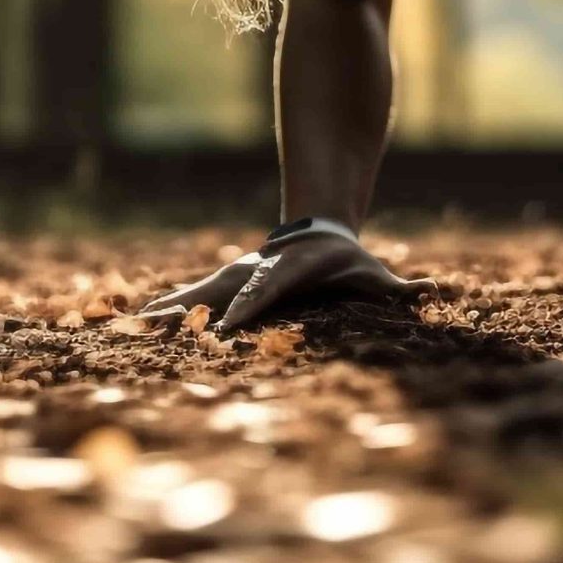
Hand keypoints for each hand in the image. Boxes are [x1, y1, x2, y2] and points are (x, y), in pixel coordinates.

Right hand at [141, 224, 436, 333]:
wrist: (320, 235)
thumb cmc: (349, 264)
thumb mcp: (374, 277)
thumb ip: (401, 289)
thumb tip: (435, 291)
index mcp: (283, 277)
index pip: (262, 294)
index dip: (246, 309)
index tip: (227, 327)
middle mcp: (252, 277)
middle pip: (217, 295)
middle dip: (190, 312)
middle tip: (158, 326)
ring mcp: (233, 279)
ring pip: (194, 296)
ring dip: (165, 311)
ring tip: (127, 323)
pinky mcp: (223, 287)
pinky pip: (190, 301)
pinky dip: (164, 311)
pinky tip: (133, 322)